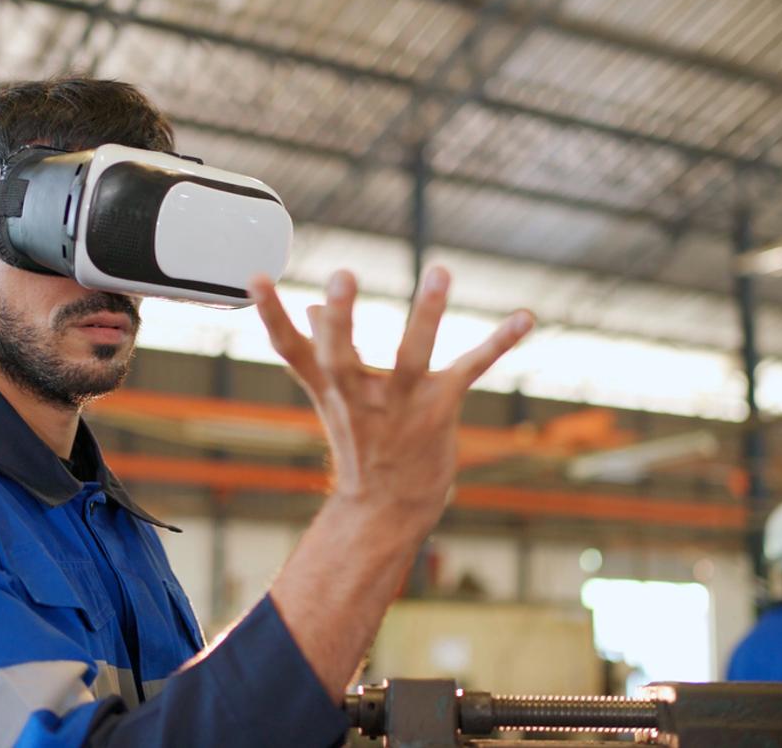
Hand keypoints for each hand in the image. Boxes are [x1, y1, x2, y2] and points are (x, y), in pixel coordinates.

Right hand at [250, 267, 533, 529]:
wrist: (387, 510)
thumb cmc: (360, 445)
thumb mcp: (334, 401)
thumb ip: (321, 353)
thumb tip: (310, 311)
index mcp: (328, 388)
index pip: (290, 349)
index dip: (271, 315)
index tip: (256, 277)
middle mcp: (359, 396)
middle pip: (341, 355)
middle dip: (341, 318)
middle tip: (341, 276)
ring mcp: (401, 404)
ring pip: (412, 356)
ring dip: (427, 314)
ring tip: (439, 271)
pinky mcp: (439, 408)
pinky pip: (470, 368)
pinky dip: (499, 341)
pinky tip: (525, 317)